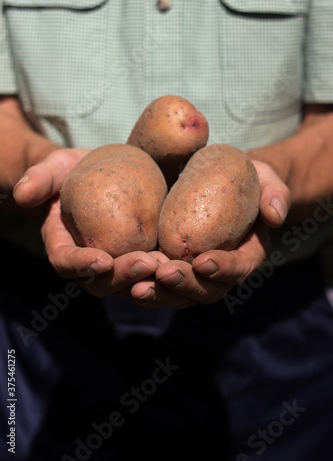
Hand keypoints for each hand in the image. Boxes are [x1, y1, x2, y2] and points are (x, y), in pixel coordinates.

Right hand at [13, 149, 159, 297]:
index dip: (81, 266)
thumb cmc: (76, 170)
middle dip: (123, 277)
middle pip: (101, 282)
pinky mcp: (141, 258)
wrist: (105, 173)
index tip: (102, 260)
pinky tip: (188, 264)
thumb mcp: (55, 167)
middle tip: (146, 262)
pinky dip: (169, 274)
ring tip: (169, 265)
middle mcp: (89, 262)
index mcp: (63, 244)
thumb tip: (23, 194)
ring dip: (150, 281)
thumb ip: (40, 179)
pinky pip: (154, 275)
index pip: (66, 262)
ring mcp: (117, 264)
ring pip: (131, 285)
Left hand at [130, 161, 290, 307]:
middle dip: (185, 286)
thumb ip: (274, 191)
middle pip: (206, 291)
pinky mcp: (168, 268)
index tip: (203, 261)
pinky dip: (140, 284)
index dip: (224, 269)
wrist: (211, 178)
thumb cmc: (239, 176)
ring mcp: (192, 274)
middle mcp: (220, 272)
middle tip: (164, 273)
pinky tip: (121, 279)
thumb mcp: (263, 176)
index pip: (239, 268)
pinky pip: (155, 283)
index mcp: (247, 254)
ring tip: (137, 286)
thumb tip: (275, 216)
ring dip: (159, 294)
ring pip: (178, 296)